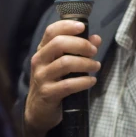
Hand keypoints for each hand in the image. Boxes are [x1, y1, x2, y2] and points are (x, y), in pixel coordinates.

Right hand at [24, 20, 101, 136]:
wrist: (39, 111)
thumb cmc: (53, 82)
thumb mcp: (63, 64)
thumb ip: (79, 50)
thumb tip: (96, 38)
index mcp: (42, 50)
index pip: (51, 31)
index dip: (67, 26)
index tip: (82, 26)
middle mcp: (39, 61)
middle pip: (58, 44)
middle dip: (80, 44)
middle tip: (94, 51)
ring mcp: (41, 77)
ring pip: (65, 63)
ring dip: (85, 63)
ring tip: (96, 66)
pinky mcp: (47, 93)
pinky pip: (68, 85)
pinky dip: (83, 81)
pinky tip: (91, 81)